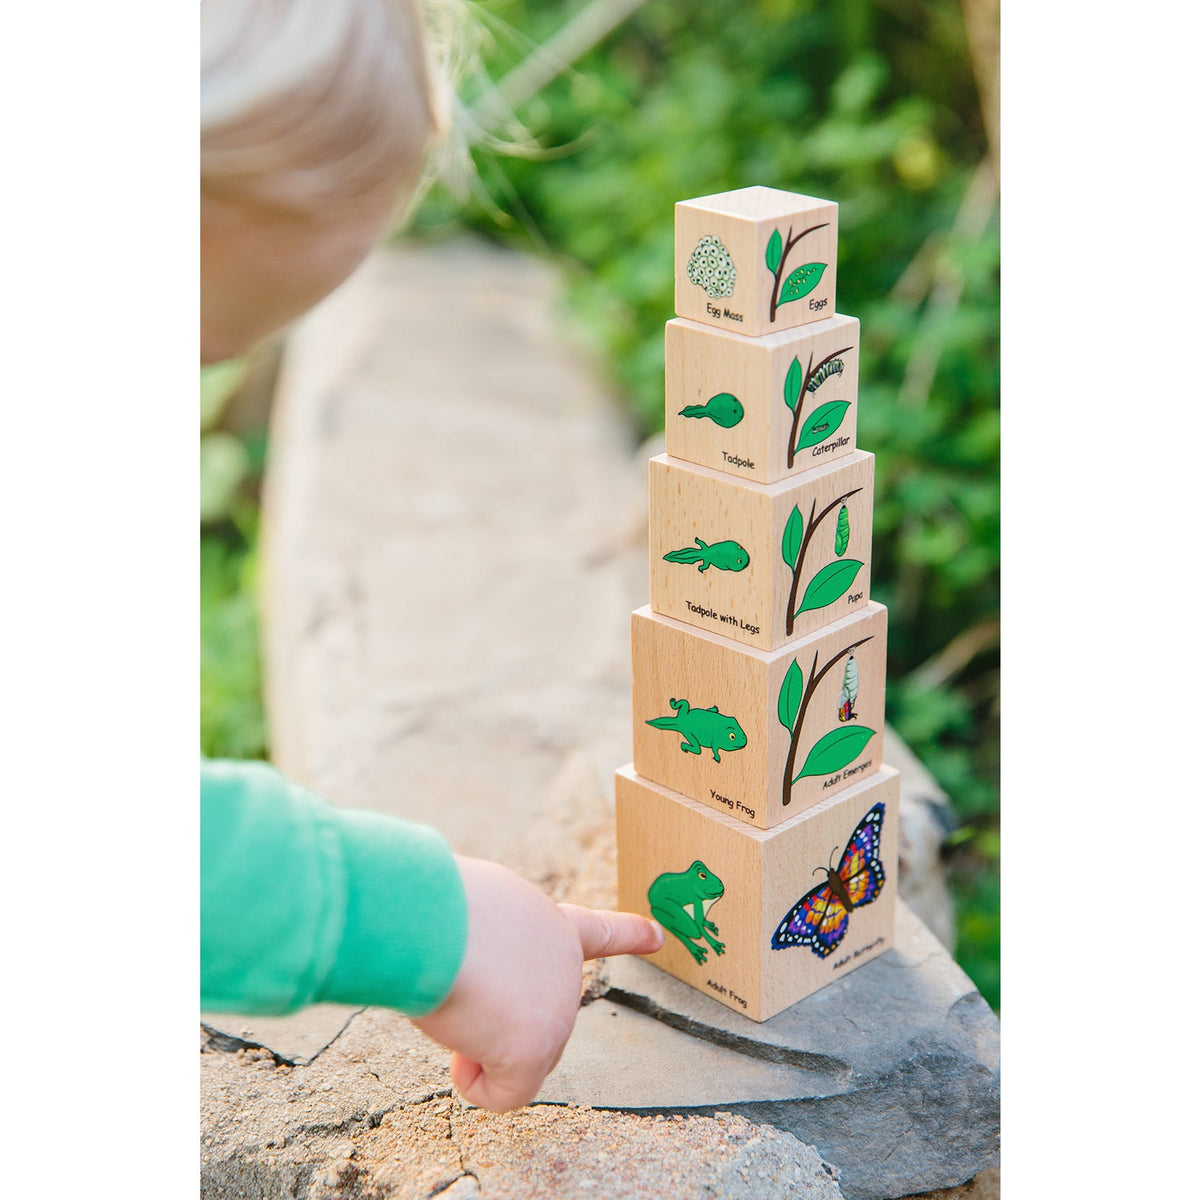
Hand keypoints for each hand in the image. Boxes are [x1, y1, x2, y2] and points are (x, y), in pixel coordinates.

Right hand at [412, 855, 663, 1112]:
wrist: (429, 918)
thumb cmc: (435, 908)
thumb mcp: (471, 915)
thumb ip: (490, 953)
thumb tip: (471, 998)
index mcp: (547, 921)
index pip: (596, 931)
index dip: (628, 933)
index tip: (659, 934)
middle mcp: (564, 962)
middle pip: (531, 1020)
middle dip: (492, 1020)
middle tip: (459, 981)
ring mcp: (558, 1007)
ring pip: (511, 1057)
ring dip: (472, 1039)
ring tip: (456, 994)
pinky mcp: (536, 1048)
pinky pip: (503, 1093)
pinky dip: (474, 1085)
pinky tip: (459, 1048)